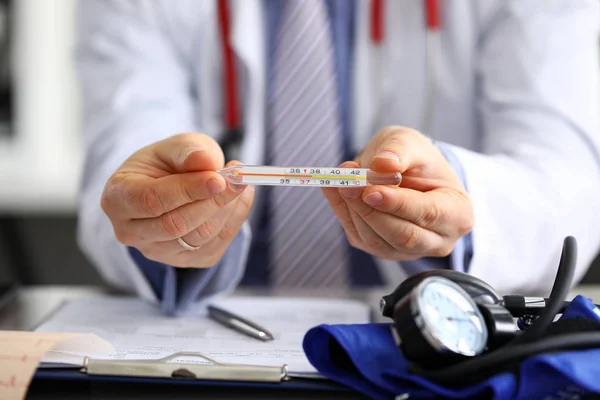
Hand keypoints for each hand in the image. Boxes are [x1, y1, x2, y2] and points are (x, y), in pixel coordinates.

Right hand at [100, 133, 254, 267]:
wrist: (169, 185)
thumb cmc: (167, 164)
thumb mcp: (174, 146)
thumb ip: (188, 150)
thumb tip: (207, 162)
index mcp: (118, 198)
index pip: (153, 200)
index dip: (188, 190)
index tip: (218, 178)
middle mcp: (130, 232)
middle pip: (177, 224)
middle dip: (214, 201)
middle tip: (238, 179)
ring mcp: (156, 251)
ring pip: (200, 238)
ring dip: (228, 210)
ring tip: (240, 184)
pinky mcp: (183, 261)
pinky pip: (215, 246)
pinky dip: (234, 221)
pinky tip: (239, 199)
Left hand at [322, 126, 473, 260]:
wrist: (405, 170)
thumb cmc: (415, 158)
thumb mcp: (410, 142)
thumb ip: (399, 150)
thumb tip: (383, 164)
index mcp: (458, 213)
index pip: (428, 214)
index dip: (397, 203)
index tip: (370, 190)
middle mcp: (438, 239)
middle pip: (401, 235)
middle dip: (370, 210)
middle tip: (347, 183)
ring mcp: (409, 251)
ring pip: (376, 241)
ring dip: (353, 210)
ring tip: (342, 180)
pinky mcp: (382, 250)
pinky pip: (359, 237)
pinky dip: (344, 213)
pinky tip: (336, 189)